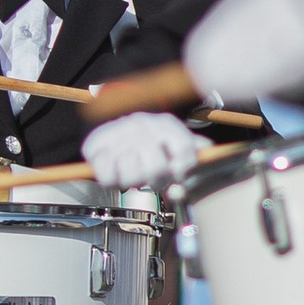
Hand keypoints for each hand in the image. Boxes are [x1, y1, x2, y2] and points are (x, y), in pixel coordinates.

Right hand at [81, 111, 206, 188]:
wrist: (113, 129)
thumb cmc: (150, 140)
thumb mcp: (175, 140)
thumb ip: (192, 147)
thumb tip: (207, 148)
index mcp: (166, 125)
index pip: (184, 152)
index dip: (182, 170)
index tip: (177, 175)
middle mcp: (143, 125)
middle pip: (157, 169)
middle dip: (156, 180)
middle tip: (151, 177)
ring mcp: (119, 133)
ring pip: (131, 174)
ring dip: (132, 179)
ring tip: (133, 171)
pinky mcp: (96, 144)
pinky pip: (106, 174)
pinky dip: (109, 177)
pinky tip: (115, 168)